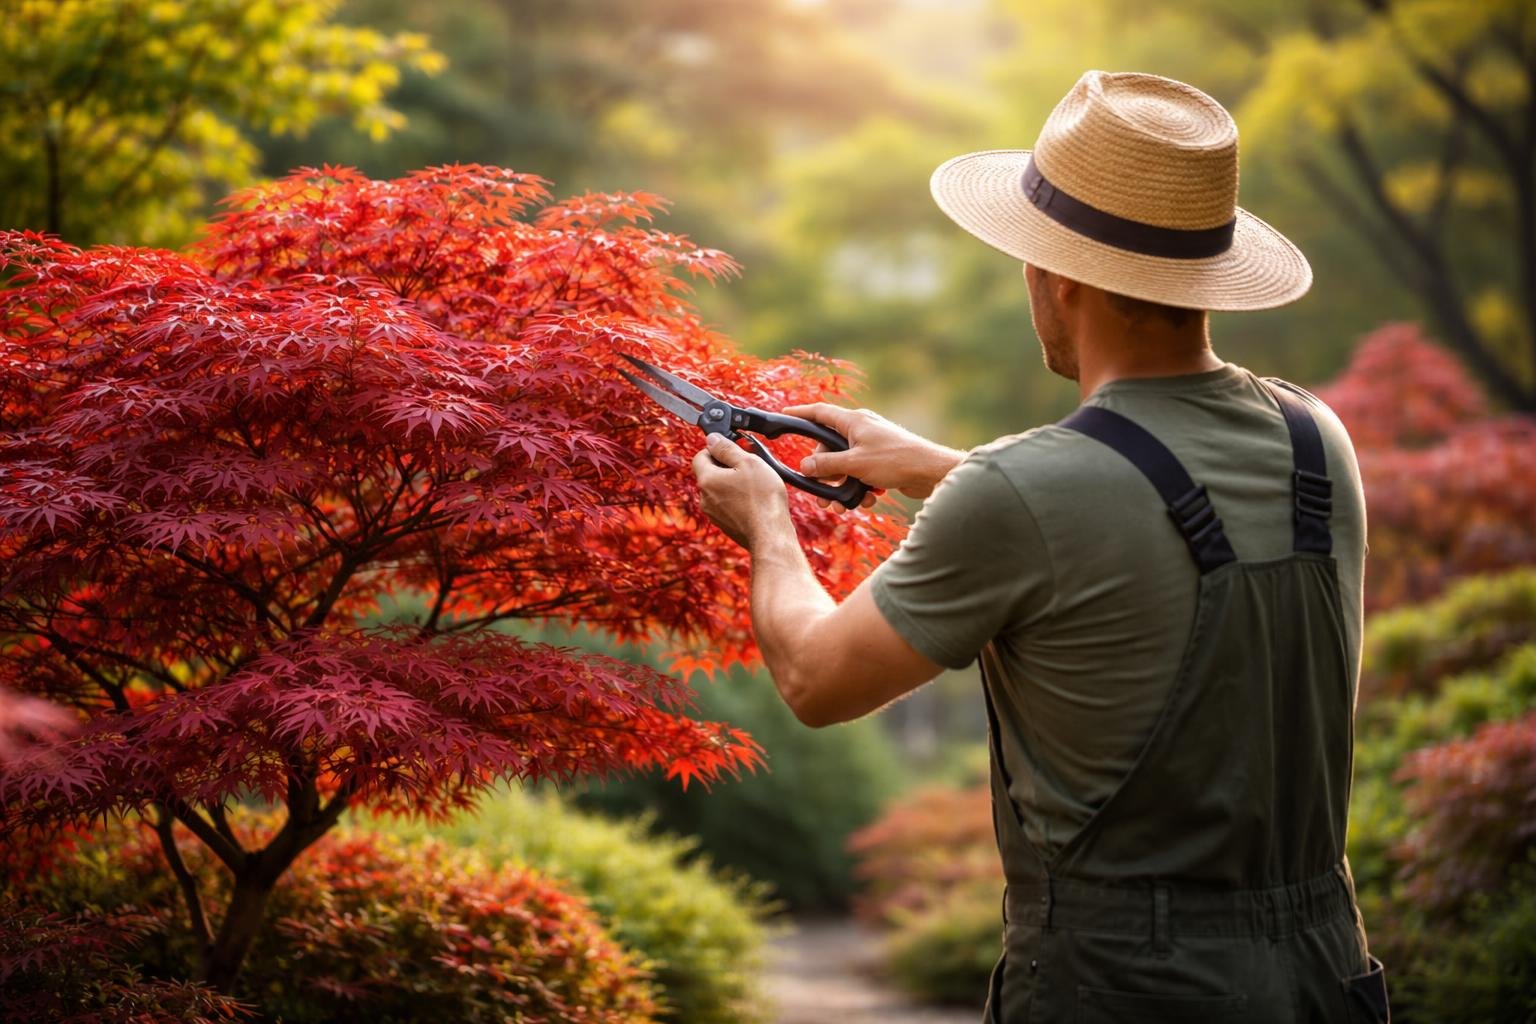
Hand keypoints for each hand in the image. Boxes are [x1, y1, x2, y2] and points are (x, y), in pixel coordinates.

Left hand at [692, 433, 789, 548]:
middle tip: (747, 466)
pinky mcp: (724, 524)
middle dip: (726, 467)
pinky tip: (754, 500)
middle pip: (709, 473)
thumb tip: (712, 438)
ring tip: (753, 484)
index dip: (715, 449)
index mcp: (707, 480)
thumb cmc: (763, 498)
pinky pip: (726, 505)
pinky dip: (737, 499)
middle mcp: (704, 498)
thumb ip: (726, 448)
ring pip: (718, 490)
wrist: (770, 535)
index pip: (699, 456)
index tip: (732, 450)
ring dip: (732, 483)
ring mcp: (713, 514)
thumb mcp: (748, 462)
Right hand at [781, 403, 967, 508]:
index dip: (800, 414)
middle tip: (821, 490)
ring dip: (842, 485)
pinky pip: (861, 474)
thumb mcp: (855, 464)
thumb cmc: (896, 460)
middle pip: (830, 448)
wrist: (931, 472)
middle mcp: (862, 430)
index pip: (820, 413)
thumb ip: (827, 465)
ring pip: (845, 465)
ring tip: (844, 504)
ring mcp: (872, 445)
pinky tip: (868, 500)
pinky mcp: (882, 461)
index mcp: (853, 421)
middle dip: (824, 471)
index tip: (784, 414)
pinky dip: (860, 487)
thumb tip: (805, 466)